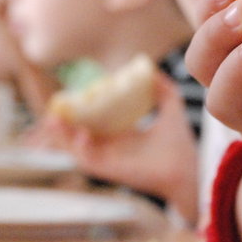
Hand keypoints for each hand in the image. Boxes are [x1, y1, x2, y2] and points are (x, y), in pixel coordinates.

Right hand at [50, 75, 198, 224]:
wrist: (188, 168)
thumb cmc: (180, 144)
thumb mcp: (171, 109)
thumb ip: (163, 89)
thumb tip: (152, 69)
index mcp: (123, 137)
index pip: (95, 124)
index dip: (80, 113)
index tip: (71, 97)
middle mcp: (112, 150)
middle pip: (79, 136)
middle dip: (63, 125)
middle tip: (55, 109)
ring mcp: (110, 161)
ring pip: (76, 150)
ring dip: (63, 137)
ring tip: (54, 120)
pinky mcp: (111, 172)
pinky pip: (88, 162)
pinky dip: (80, 149)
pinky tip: (81, 133)